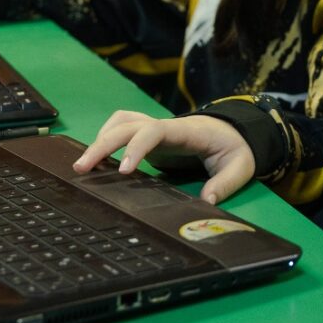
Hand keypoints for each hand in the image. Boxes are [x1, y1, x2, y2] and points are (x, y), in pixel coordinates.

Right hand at [75, 111, 255, 204]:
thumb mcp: (241, 166)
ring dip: (100, 138)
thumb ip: (225, 183)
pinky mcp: (151, 136)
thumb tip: (206, 201)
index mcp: (186, 131)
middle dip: (102, 144)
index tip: (122, 170)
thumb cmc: (235, 148)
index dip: (135, 147)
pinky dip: (107, 138)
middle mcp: (166, 125)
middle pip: (127, 124)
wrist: (235, 131)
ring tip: (83, 165)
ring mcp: (157, 128)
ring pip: (121, 121)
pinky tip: (98, 160)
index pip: (154, 130)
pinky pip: (123, 128)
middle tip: (81, 168)